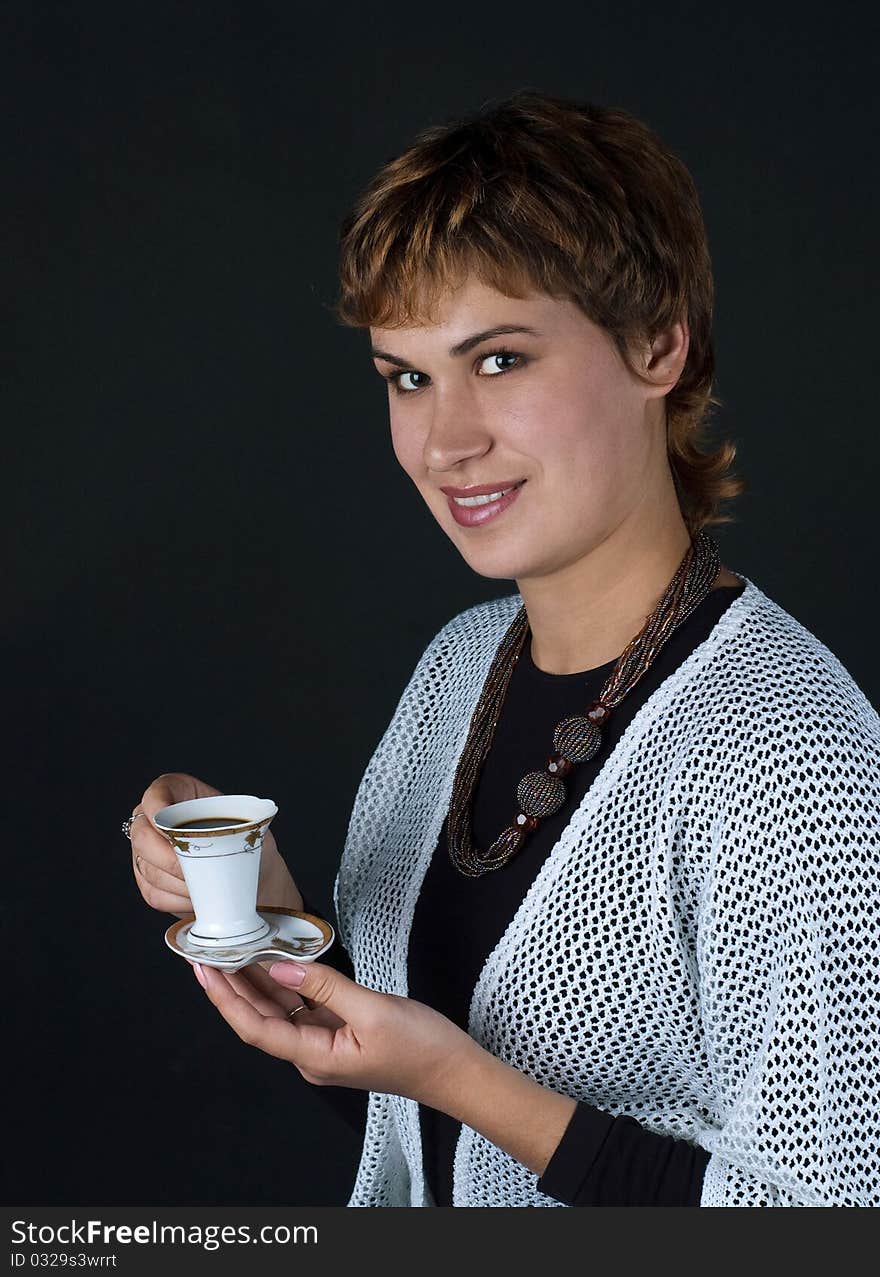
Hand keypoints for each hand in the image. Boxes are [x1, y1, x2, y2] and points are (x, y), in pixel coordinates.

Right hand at [130, 772, 302, 916]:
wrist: (251, 872)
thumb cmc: (247, 841)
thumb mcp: (248, 825)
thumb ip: (234, 826)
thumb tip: (228, 839)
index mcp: (176, 792)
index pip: (155, 796)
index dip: (157, 809)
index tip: (172, 828)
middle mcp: (152, 819)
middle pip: (143, 837)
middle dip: (170, 857)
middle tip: (196, 867)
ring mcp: (145, 851)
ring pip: (149, 869)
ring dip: (178, 883)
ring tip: (206, 886)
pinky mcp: (148, 881)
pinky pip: (154, 894)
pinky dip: (177, 900)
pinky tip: (197, 898)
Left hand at [191, 958, 480, 1108]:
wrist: (455, 1070)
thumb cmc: (421, 1049)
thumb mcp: (373, 1011)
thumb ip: (325, 987)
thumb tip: (282, 968)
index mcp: (314, 1057)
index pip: (255, 1028)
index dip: (226, 999)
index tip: (205, 970)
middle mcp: (312, 1054)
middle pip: (260, 1018)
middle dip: (231, 987)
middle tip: (208, 952)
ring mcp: (325, 1044)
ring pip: (279, 1010)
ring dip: (255, 983)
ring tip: (233, 951)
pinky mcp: (339, 1032)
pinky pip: (302, 1006)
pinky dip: (286, 984)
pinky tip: (276, 962)